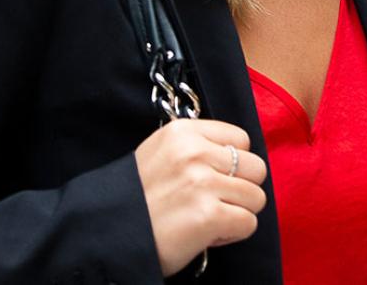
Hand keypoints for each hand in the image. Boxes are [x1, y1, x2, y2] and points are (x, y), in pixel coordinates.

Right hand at [134, 119, 267, 276]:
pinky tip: (207, 234)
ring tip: (208, 218)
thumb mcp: (160, 153)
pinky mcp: (209, 215)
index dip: (233, 163)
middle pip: (256, 167)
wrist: (109, 233)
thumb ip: (196, 148)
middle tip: (215, 201)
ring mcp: (202, 183)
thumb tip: (237, 157)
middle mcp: (194, 153)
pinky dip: (232, 233)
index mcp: (182, 132)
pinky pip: (248, 223)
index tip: (216, 177)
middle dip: (241, 188)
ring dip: (237, 213)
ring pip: (256, 197)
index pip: (241, 138)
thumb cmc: (137, 198)